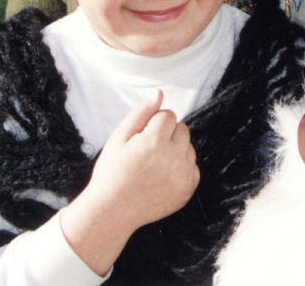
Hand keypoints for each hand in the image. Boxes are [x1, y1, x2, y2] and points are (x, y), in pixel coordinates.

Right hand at [60, 90, 199, 274]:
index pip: (168, 115)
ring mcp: (183, 175)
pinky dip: (181, 169)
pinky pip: (193, 167)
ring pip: (188, 147)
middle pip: (182, 129)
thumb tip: (159, 93)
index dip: (152, 125)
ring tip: (153, 167)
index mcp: (155, 142)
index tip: (140, 140)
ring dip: (175, 151)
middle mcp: (174, 158)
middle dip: (167, 135)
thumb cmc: (112, 173)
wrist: (112, 212)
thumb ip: (141, 113)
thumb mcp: (118, 138)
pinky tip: (161, 178)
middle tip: (146, 153)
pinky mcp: (188, 189)